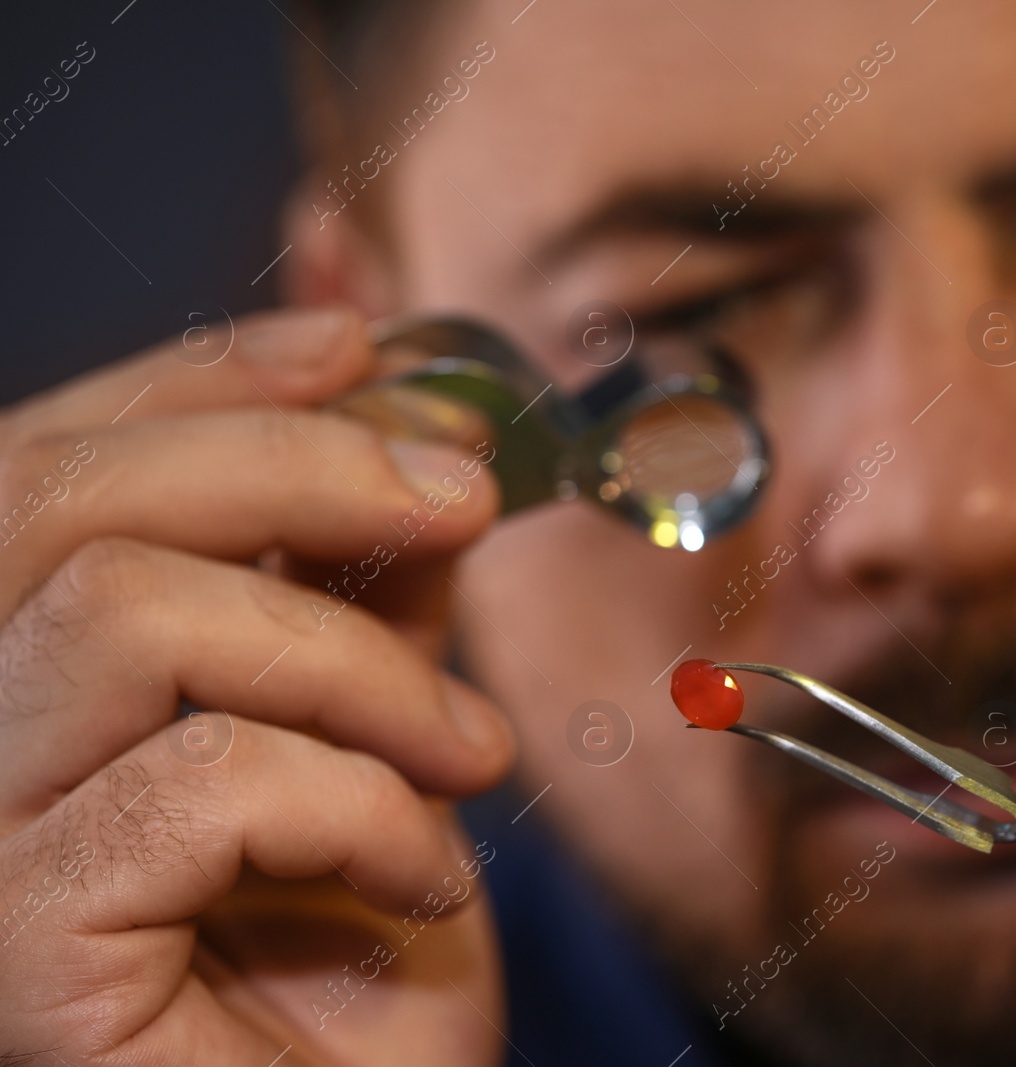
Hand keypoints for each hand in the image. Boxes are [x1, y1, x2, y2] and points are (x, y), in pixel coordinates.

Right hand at [0, 307, 515, 1064]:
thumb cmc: (358, 969)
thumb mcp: (371, 736)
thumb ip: (356, 596)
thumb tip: (402, 435)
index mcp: (20, 685)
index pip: (43, 476)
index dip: (193, 380)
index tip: (355, 345)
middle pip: (57, 504)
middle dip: (294, 463)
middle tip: (462, 497)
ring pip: (128, 613)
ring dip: (356, 667)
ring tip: (467, 756)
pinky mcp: (11, 944)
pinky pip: (206, 778)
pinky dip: (363, 806)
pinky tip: (422, 876)